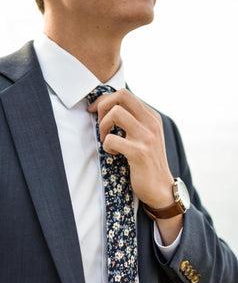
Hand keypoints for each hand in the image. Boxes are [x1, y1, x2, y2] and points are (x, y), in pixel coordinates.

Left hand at [88, 89, 173, 208]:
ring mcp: (146, 137)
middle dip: (103, 106)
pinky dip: (107, 146)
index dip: (105, 100)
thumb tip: (108, 107)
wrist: (160, 188)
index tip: (95, 111)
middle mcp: (151, 123)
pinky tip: (114, 153)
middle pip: (121, 95)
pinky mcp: (139, 152)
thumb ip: (133, 121)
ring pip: (115, 113)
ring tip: (106, 139)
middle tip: (100, 123)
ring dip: (103, 126)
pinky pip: (112, 139)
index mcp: (152, 117)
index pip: (125, 94)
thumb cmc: (147, 162)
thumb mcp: (145, 136)